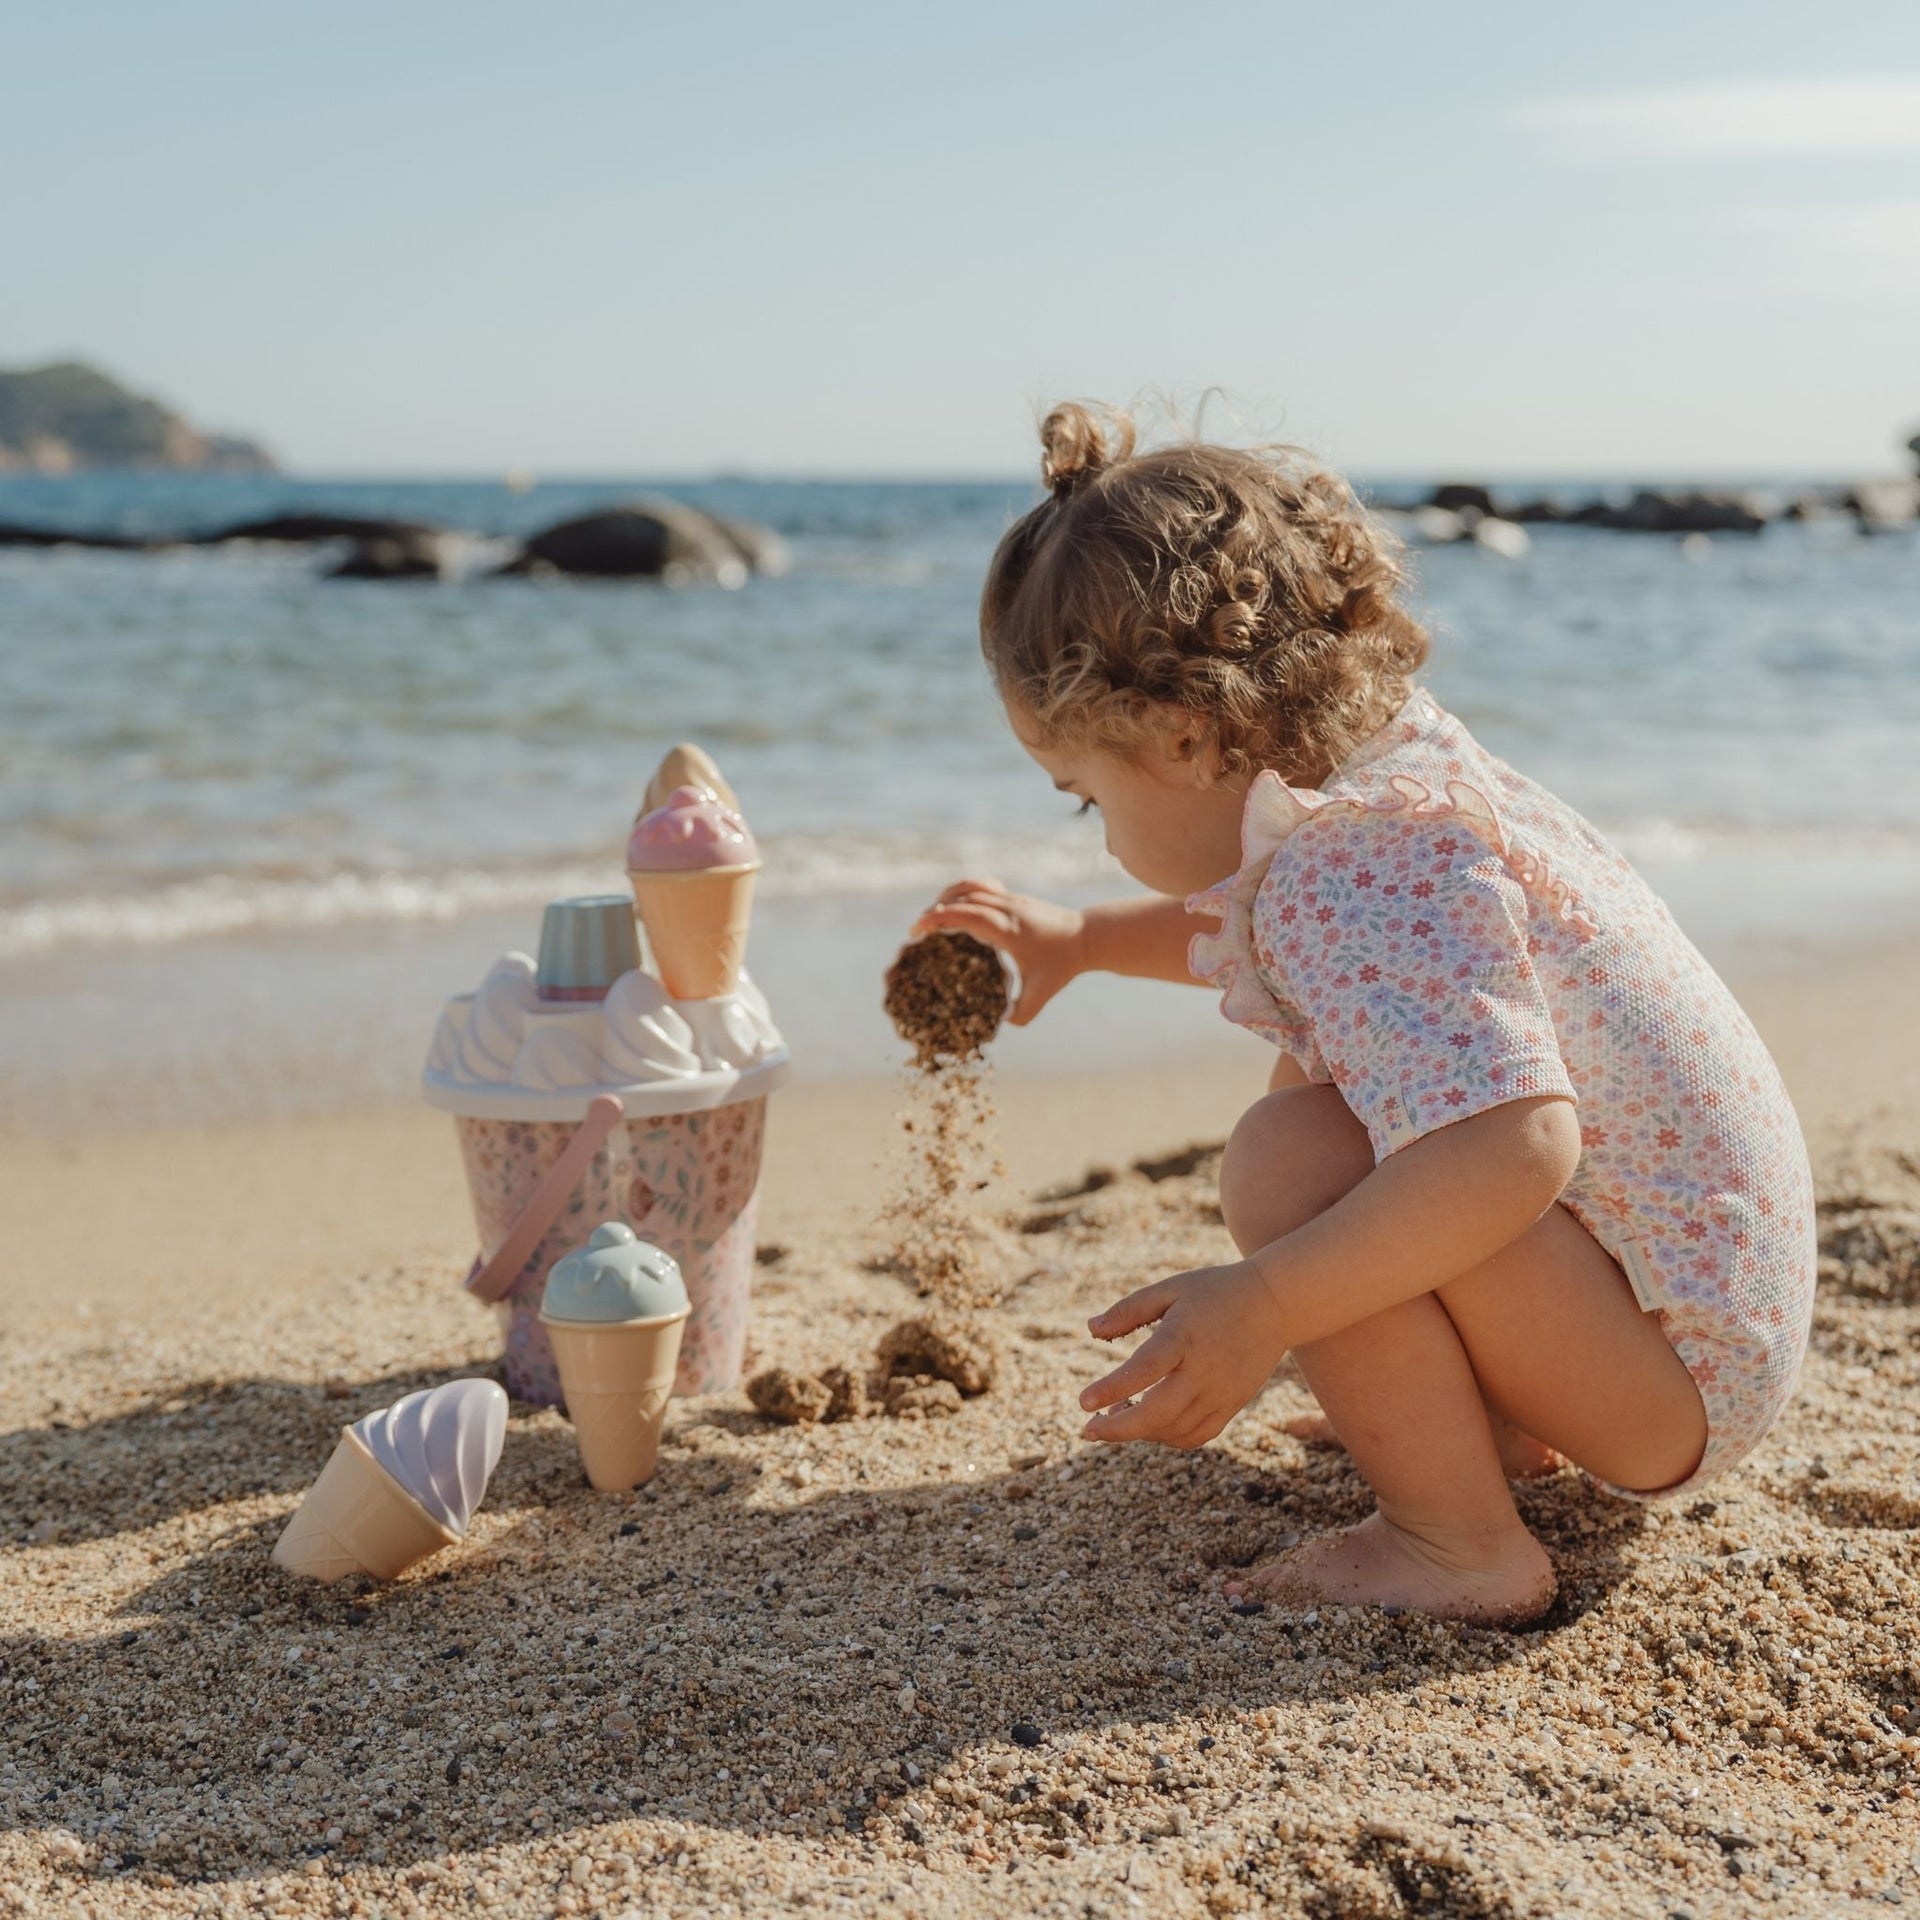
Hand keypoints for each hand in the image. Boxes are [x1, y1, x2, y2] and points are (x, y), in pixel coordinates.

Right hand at [911, 878, 1085, 1024]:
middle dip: (936, 910)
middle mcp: (1007, 909)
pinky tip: (957, 906)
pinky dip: (964, 891)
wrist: (1087, 937)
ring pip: (971, 887)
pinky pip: (983, 886)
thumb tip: (999, 1025)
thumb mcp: (1041, 993)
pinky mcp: (1014, 898)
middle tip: (917, 930)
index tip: (918, 927)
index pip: (968, 914)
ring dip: (948, 896)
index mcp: (1008, 929)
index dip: (940, 917)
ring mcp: (1011, 900)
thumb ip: (1021, 1013)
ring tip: (932, 915)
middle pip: (963, 898)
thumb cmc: (1063, 965)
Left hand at [1079, 1261, 1288, 1447]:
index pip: (1143, 1370)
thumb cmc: (1216, 1291)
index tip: (1083, 1402)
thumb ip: (1129, 1310)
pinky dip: (1169, 1437)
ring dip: (1141, 1432)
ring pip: (1175, 1430)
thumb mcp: (1170, 1289)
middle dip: (1118, 1429)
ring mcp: (1221, 1392)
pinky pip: (1197, 1435)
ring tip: (1116, 1416)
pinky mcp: (1233, 1404)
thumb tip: (1090, 1329)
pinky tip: (1150, 1424)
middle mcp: (1204, 1370)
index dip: (1111, 1388)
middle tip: (1088, 1430)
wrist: (1276, 1303)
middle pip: (1158, 1413)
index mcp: (1183, 1336)